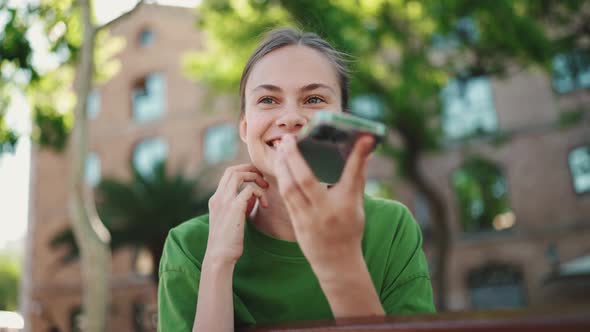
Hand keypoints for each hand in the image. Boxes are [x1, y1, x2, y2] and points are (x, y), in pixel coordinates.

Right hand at [206, 164, 268, 264]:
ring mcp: (225, 201)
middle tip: (263, 179)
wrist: (219, 256)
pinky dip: (260, 193)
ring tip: (265, 188)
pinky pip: (250, 189)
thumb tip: (254, 196)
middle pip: (232, 170)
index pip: (227, 175)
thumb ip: (241, 205)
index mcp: (216, 199)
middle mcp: (218, 197)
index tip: (256, 180)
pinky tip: (264, 205)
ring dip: (255, 178)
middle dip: (250, 170)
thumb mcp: (233, 219)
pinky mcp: (234, 207)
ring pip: (239, 174)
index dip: (243, 172)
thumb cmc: (228, 242)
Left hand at [273, 134, 374, 279]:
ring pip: (289, 187)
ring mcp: (308, 217)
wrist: (336, 261)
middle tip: (289, 138)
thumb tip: (366, 149)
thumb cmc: (349, 228)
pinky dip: (282, 178)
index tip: (363, 136)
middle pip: (306, 179)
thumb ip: (358, 176)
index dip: (358, 156)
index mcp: (347, 205)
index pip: (353, 176)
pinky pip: (285, 196)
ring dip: (282, 165)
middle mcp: (326, 210)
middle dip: (294, 156)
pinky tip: (280, 165)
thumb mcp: (358, 203)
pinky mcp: (296, 221)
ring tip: (281, 148)